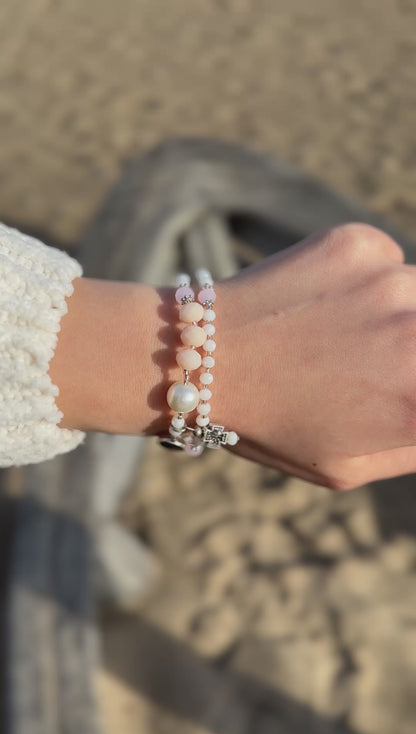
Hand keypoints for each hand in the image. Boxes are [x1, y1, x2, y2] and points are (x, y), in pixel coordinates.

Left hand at [213, 223, 415, 488]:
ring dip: (403, 313)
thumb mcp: (347, 466)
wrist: (196, 357)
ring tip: (342, 335)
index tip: (402, 385)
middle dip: (411, 351)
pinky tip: (323, 302)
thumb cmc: (269, 423)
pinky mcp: (359, 244)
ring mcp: (391, 280)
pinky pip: (391, 261)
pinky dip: (372, 281)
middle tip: (371, 359)